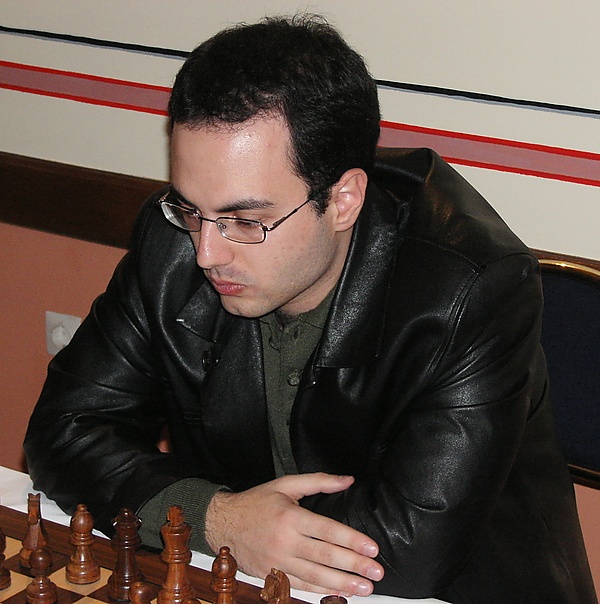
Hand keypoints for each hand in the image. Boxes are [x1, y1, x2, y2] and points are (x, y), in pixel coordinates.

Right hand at [204, 473, 383, 595]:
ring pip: (315, 576)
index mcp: (290, 516)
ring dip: (342, 583)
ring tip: (365, 588)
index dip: (351, 540)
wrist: (223, 523)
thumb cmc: (256, 502)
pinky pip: (300, 586)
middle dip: (354, 565)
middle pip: (325, 556)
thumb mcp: (286, 484)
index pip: (327, 531)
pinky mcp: (272, 575)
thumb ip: (318, 481)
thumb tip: (347, 480)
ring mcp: (278, 561)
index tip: (372, 548)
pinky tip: (339, 593)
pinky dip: (321, 591)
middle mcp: (285, 541)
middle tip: (376, 572)